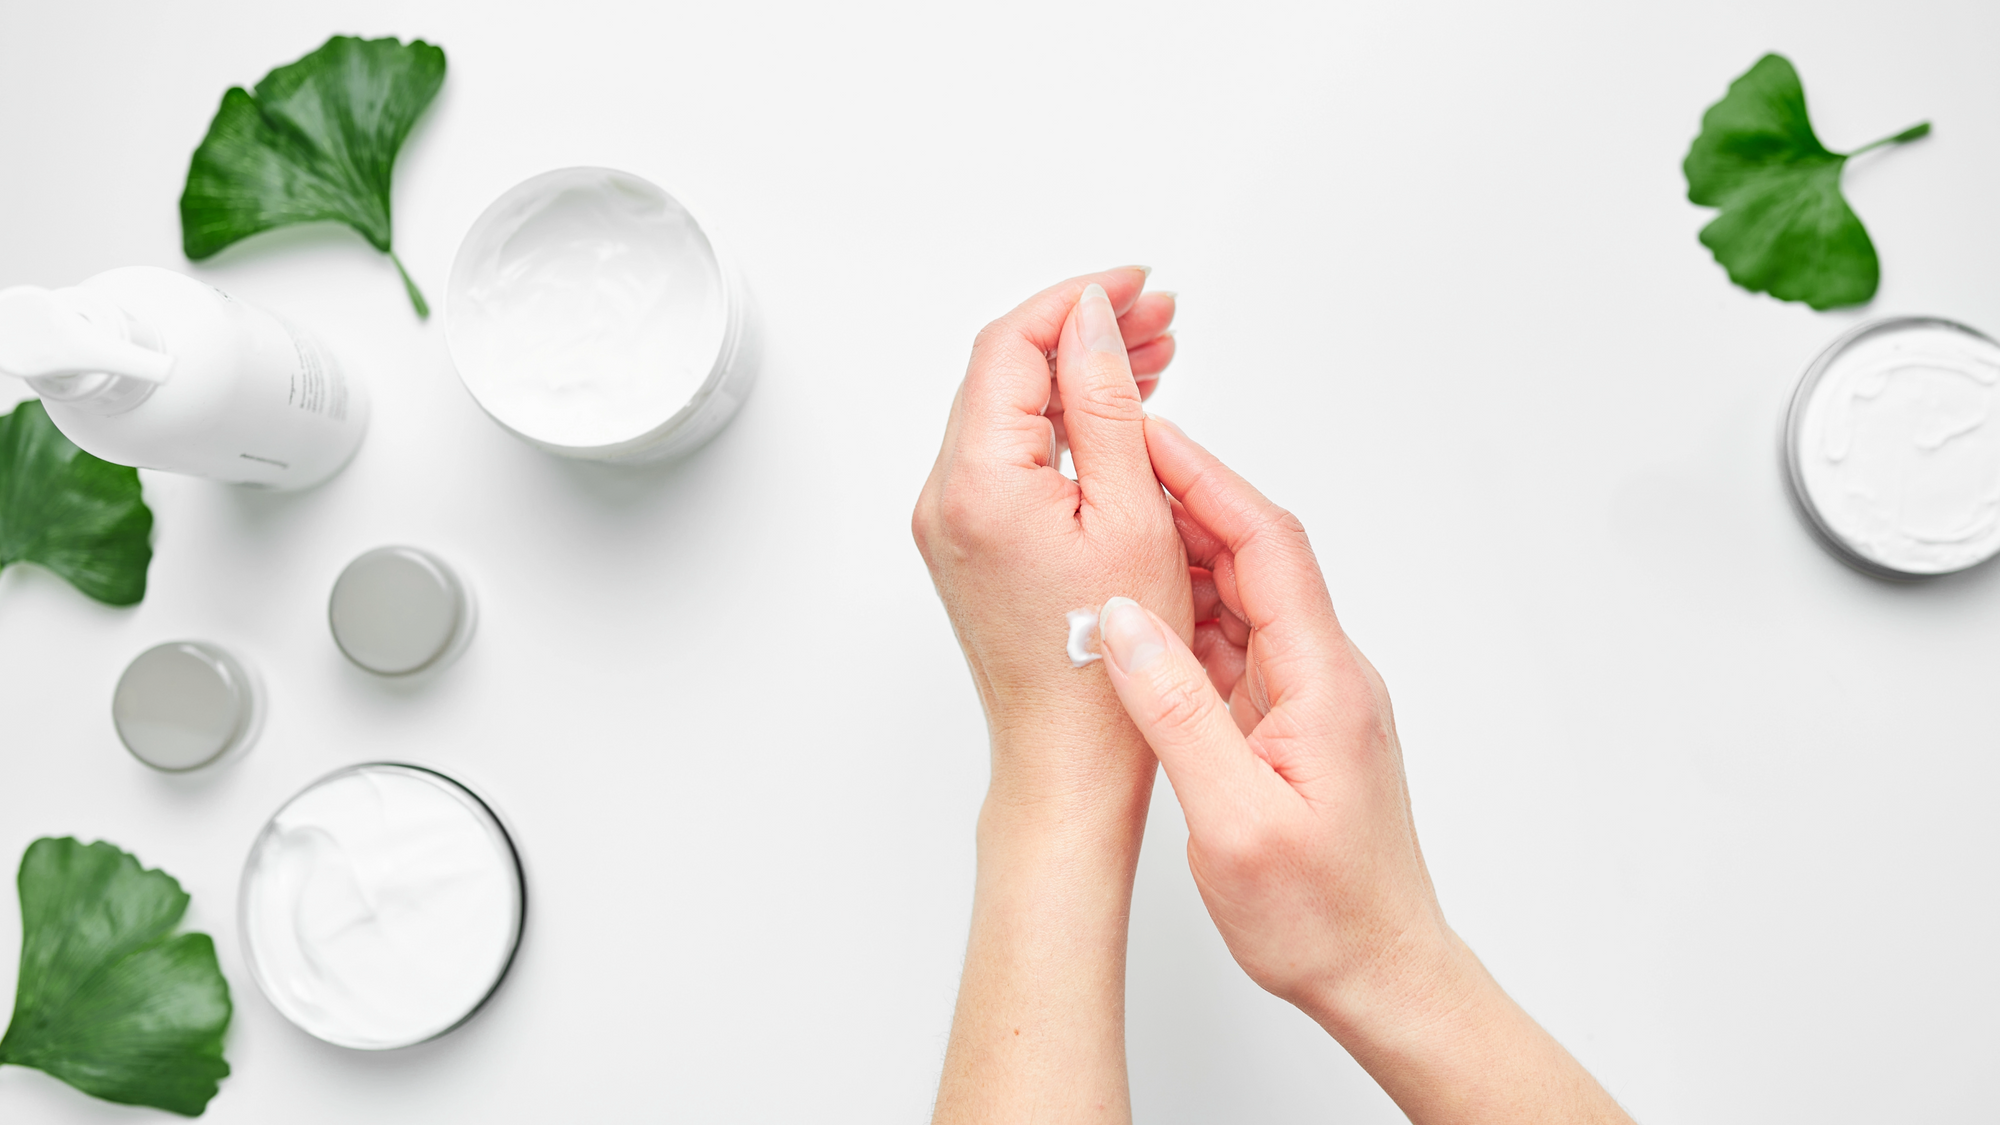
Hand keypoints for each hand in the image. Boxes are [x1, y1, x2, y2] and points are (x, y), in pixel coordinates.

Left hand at [913, 268, 1187, 804]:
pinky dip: (1061, 427)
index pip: (1012, 346)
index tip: (1135, 287)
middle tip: (1159, 320)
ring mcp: (950, 523)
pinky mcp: (966, 544)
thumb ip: (1108, 404)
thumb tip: (1094, 322)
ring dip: (1075, 377)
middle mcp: (944, 498)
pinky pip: (1008, 457)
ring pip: (1007, 412)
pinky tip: (1117, 420)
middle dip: (1082, 333)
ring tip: (1153, 359)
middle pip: (1004, 372)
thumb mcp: (1132, 515)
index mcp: (977, 483)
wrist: (1068, 760)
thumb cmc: (1107, 667)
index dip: (1076, 303)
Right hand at [1094, 418, 1632, 1124]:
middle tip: (1108, 470)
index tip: (1144, 438)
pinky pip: (1236, 648)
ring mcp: (1311, 699)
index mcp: (1324, 680)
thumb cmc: (1321, 916)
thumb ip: (1176, 713)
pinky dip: (1185, 622)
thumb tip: (1120, 620)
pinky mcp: (1292, 726)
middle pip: (1254, 557)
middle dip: (1185, 502)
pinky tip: (1136, 621)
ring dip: (1180, 562)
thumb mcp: (1233, 820)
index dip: (1205, 481)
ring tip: (1105, 531)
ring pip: (1242, 600)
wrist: (1382, 974)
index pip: (1266, 545)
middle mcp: (1325, 674)